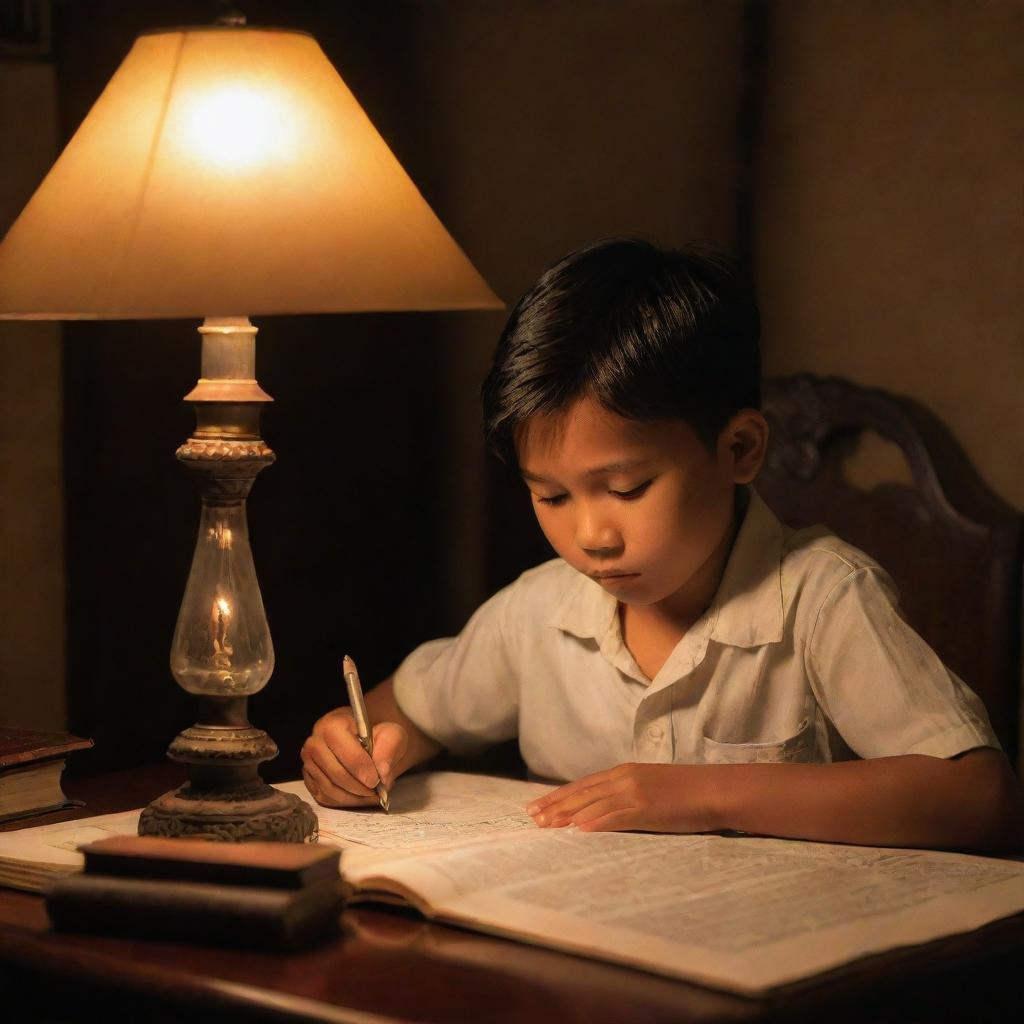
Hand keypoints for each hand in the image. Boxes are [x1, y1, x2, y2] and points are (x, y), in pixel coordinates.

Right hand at [300, 707, 407, 807]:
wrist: (366, 738)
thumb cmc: (377, 735)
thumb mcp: (392, 733)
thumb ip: (389, 749)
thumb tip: (382, 774)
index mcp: (333, 725)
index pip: (345, 752)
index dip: (362, 769)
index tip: (377, 780)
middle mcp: (315, 743)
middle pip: (335, 774)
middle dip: (359, 787)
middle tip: (377, 791)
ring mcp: (309, 762)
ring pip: (329, 789)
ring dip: (353, 797)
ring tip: (371, 795)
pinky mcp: (309, 779)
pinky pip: (324, 797)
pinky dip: (344, 802)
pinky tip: (359, 797)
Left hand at [526, 763, 718, 833]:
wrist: (714, 789)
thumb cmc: (685, 791)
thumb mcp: (649, 786)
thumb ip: (625, 794)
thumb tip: (602, 810)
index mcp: (624, 772)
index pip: (583, 785)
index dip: (559, 796)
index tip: (538, 806)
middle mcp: (625, 778)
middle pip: (582, 793)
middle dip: (555, 806)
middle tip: (532, 818)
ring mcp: (636, 792)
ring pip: (593, 804)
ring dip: (568, 816)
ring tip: (547, 826)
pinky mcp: (648, 809)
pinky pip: (617, 816)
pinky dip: (596, 823)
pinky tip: (580, 830)